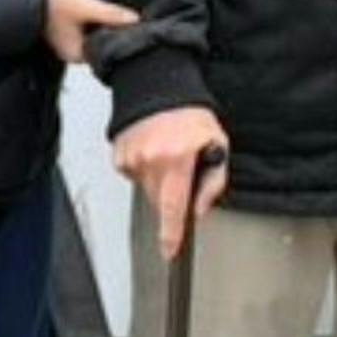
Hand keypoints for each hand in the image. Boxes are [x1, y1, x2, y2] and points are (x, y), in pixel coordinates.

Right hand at [43, 0, 137, 66]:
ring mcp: (66, 38)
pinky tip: (99, 4)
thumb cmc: (51, 0)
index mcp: (76, 54)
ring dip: (103, 21)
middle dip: (112, 27)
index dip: (120, 37)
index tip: (134, 24)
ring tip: (115, 8)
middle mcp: (71, 50)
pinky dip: (93, 16)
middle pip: (100, 41)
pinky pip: (85, 24)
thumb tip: (136, 20)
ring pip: (93, 31)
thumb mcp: (85, 6)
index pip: (106, 50)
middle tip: (129, 13)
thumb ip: (110, 14)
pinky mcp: (64, 25)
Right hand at [113, 107, 231, 259]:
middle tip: (180, 170)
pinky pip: (134, 176)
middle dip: (171, 195)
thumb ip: (213, 181)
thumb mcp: (217, 144)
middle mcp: (151, 160)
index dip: (171, 233)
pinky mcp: (119, 156)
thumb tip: (200, 208)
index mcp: (177, 159)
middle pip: (159, 201)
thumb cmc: (190, 114)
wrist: (159, 85)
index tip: (169, 251)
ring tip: (166, 152)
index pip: (173, 207)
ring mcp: (132, 158)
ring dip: (157, 179)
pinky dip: (143, 169)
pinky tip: (151, 149)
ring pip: (146, 189)